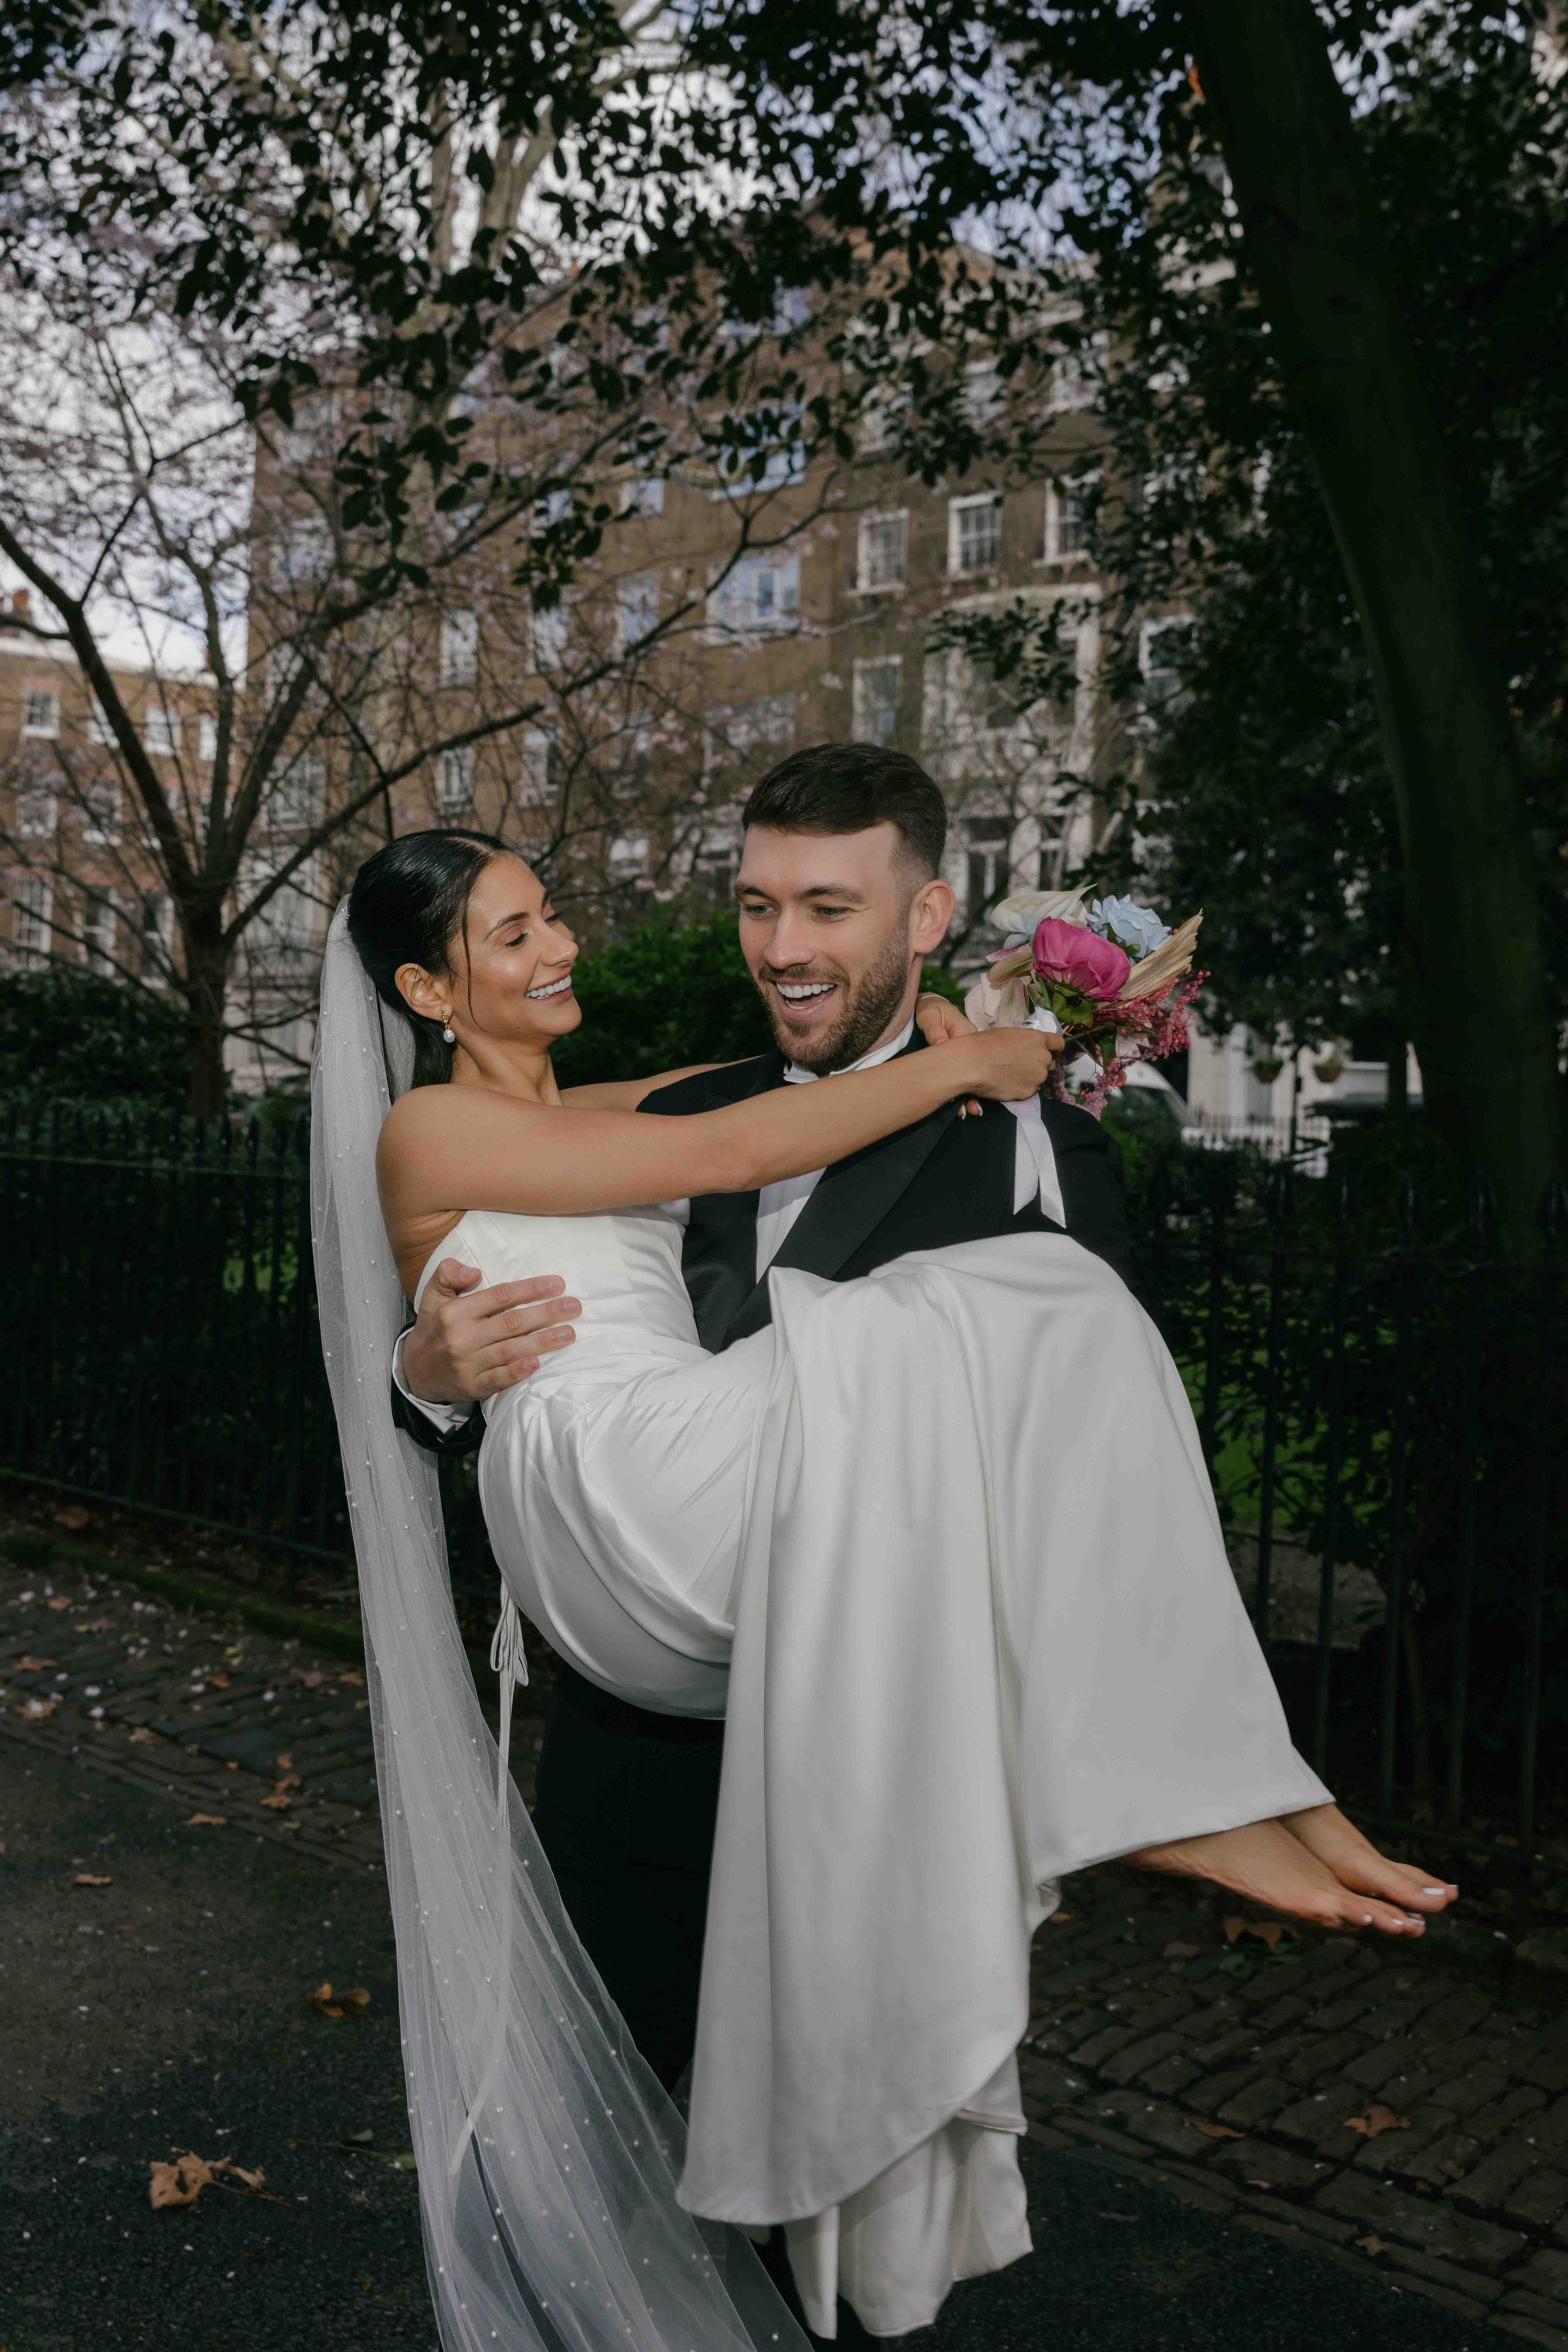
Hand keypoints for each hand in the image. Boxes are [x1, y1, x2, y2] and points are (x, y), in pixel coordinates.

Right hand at [402, 1261, 580, 1405]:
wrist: (415, 1370)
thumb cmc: (434, 1327)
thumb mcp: (432, 1295)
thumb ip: (448, 1274)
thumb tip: (473, 1271)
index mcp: (455, 1312)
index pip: (500, 1296)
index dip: (530, 1289)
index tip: (557, 1284)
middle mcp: (462, 1338)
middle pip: (512, 1323)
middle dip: (546, 1314)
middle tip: (574, 1307)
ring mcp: (468, 1364)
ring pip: (511, 1350)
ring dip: (543, 1342)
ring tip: (569, 1333)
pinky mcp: (473, 1386)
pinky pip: (499, 1379)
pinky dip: (518, 1371)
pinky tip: (537, 1363)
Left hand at [916, 991, 985, 1115]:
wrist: (929, 1009)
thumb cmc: (929, 1011)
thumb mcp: (928, 1015)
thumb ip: (933, 1029)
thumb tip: (940, 1043)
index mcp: (964, 1032)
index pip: (968, 1055)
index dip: (965, 1074)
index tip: (960, 1093)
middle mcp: (972, 1044)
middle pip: (976, 1070)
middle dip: (974, 1090)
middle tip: (969, 1109)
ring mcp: (970, 1053)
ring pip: (975, 1075)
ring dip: (974, 1093)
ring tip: (972, 1110)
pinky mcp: (966, 1059)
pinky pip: (970, 1075)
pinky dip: (970, 1089)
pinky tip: (969, 1103)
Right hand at [959, 1024, 1063, 1102]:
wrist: (973, 1063)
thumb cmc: (986, 1043)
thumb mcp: (1010, 1034)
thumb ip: (1024, 1042)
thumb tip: (1025, 1049)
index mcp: (1038, 1039)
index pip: (1058, 1043)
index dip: (1053, 1048)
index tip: (1048, 1051)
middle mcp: (1043, 1057)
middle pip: (1047, 1061)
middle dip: (1036, 1063)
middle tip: (1018, 1065)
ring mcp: (1038, 1076)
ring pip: (1038, 1077)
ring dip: (1029, 1077)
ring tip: (1009, 1076)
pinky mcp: (1029, 1092)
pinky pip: (1028, 1090)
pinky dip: (1020, 1088)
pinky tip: (1005, 1084)